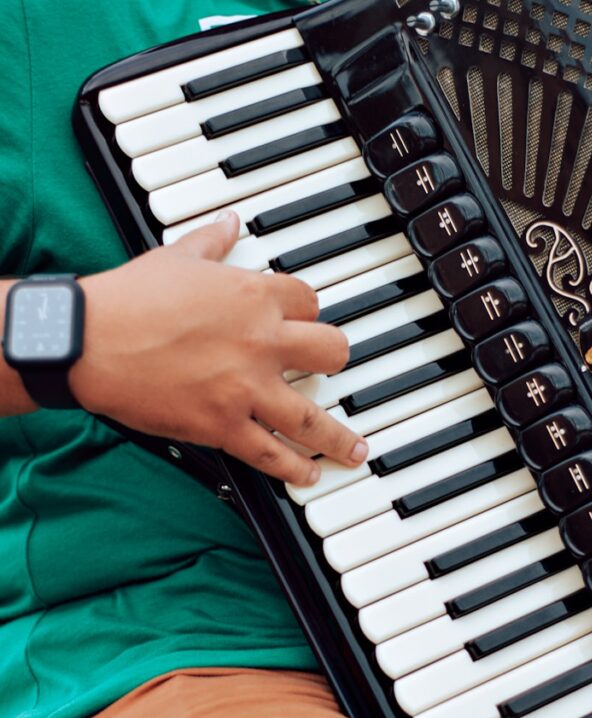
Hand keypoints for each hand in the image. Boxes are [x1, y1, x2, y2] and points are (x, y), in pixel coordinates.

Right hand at [70, 213, 366, 485]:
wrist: (90, 341)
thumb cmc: (129, 299)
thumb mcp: (176, 257)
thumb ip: (212, 242)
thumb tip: (229, 221)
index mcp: (253, 296)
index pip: (309, 302)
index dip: (308, 312)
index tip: (305, 321)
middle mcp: (261, 342)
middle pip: (331, 353)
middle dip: (336, 362)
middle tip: (335, 371)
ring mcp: (246, 389)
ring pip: (312, 418)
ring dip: (338, 438)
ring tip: (355, 450)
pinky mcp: (223, 426)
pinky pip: (270, 454)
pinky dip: (293, 469)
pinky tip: (309, 475)